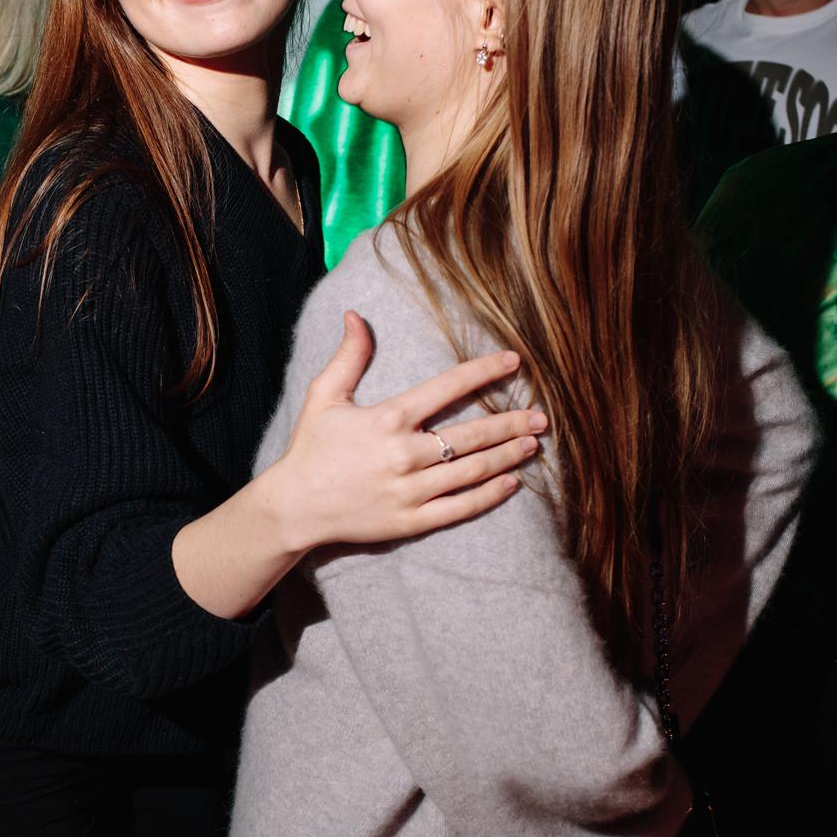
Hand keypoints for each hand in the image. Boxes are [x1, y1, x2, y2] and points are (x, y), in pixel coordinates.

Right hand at [270, 311, 544, 551]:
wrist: (293, 508)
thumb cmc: (310, 449)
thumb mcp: (324, 396)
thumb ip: (349, 356)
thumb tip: (357, 315)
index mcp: (388, 419)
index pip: (448, 387)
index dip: (484, 371)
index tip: (514, 362)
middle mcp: (405, 455)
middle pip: (472, 434)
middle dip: (511, 422)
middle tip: (542, 415)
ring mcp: (411, 491)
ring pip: (472, 470)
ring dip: (507, 456)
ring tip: (532, 444)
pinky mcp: (411, 521)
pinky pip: (460, 507)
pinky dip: (489, 495)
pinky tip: (510, 483)